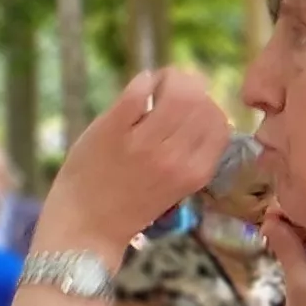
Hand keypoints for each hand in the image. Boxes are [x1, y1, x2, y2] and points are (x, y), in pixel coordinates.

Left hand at [36, 68, 233, 257]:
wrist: (85, 226)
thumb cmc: (129, 206)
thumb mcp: (175, 187)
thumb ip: (191, 153)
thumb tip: (204, 108)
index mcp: (194, 173)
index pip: (220, 124)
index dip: (210, 109)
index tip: (195, 107)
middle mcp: (174, 157)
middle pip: (202, 103)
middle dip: (194, 88)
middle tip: (176, 89)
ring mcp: (142, 143)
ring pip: (178, 91)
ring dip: (172, 78)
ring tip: (160, 83)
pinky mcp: (111, 130)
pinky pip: (138, 90)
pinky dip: (144, 80)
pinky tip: (140, 86)